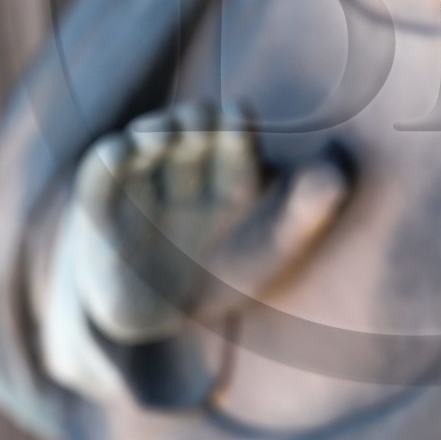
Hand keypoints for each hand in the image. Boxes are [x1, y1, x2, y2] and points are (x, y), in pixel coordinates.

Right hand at [69, 101, 348, 345]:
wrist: (167, 320)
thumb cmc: (228, 277)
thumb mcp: (273, 250)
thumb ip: (305, 212)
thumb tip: (336, 175)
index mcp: (233, 169)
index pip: (233, 128)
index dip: (232, 119)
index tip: (235, 119)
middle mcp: (191, 165)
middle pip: (191, 123)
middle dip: (193, 120)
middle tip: (194, 128)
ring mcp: (147, 178)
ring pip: (148, 136)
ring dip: (154, 129)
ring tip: (160, 138)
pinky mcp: (106, 199)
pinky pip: (103, 168)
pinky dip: (111, 155)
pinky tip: (123, 152)